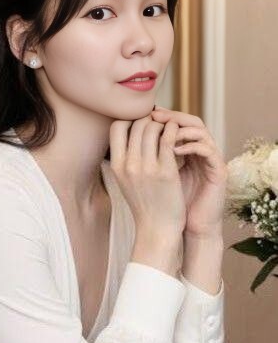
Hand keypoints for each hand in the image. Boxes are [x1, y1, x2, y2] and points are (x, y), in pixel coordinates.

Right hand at [109, 114, 186, 237]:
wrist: (157, 228)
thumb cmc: (145, 203)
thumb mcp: (125, 180)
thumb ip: (125, 158)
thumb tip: (130, 132)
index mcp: (116, 165)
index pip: (117, 126)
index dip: (131, 118)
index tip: (143, 122)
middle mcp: (128, 165)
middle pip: (137, 124)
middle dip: (151, 119)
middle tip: (162, 124)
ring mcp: (146, 168)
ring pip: (153, 128)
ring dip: (164, 124)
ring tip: (171, 129)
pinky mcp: (165, 172)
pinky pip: (169, 139)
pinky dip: (175, 131)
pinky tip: (180, 135)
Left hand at [151, 107, 226, 237]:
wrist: (180, 228)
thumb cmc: (165, 203)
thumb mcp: (154, 175)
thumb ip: (147, 156)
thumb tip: (122, 139)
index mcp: (187, 150)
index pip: (178, 122)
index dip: (162, 116)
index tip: (143, 115)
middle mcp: (201, 151)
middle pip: (190, 120)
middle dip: (171, 117)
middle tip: (154, 116)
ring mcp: (212, 160)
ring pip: (200, 130)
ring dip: (180, 128)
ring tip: (162, 132)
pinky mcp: (219, 171)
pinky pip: (207, 149)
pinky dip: (190, 146)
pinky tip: (173, 150)